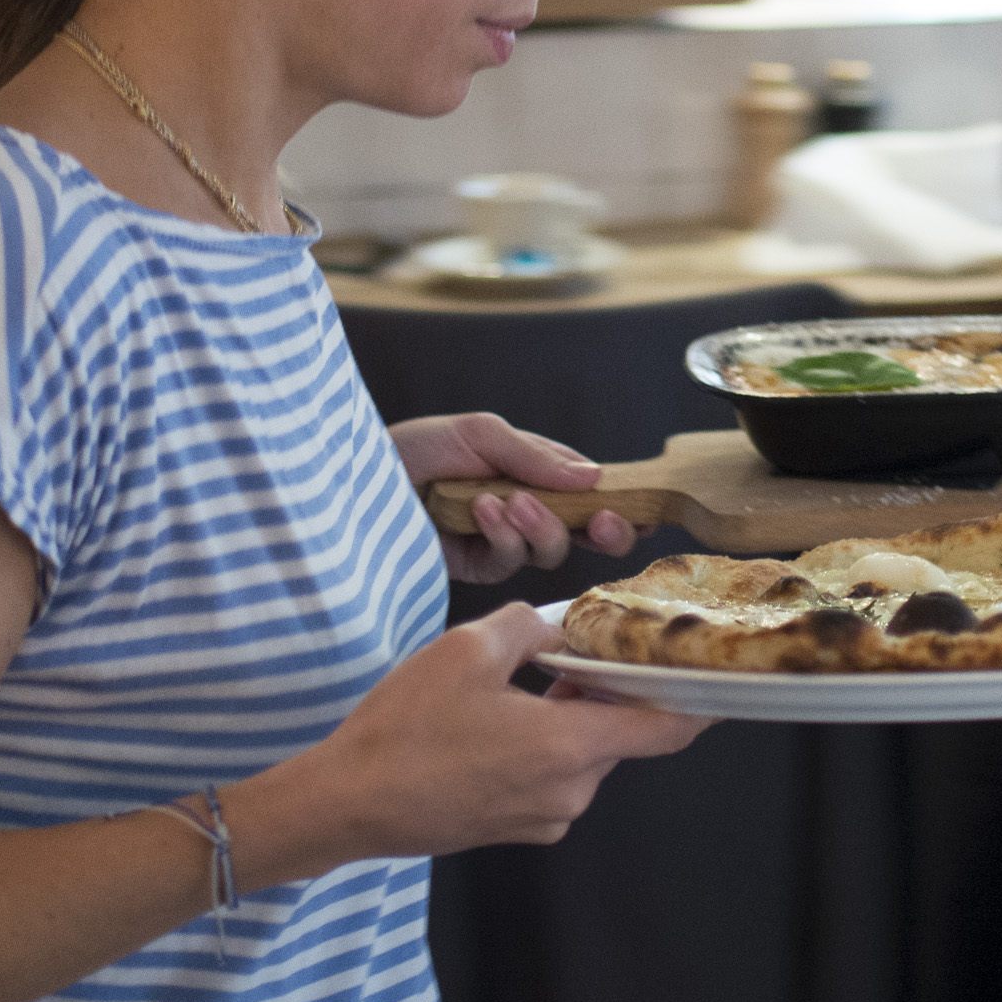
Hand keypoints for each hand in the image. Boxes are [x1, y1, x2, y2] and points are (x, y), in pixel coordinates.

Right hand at [260, 602, 706, 860]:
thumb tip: (556, 628)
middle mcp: (570, 792)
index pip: (667, 731)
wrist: (349, 803)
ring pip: (582, 754)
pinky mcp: (515, 828)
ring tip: (518, 684)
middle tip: (576, 651)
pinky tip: (494, 722)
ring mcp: (543, 817)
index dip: (700, 703)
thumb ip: (528, 625)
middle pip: (618, 734)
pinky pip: (551, 777)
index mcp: (570, 748)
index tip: (720, 680)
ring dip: (568, 716)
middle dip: (607, 692)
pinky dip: (541, 745)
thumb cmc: (404, 730)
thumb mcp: (466, 649)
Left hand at [392, 410, 635, 584]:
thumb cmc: (416, 447)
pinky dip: (503, 535)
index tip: (642, 509)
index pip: (587, 491)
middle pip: (583, 531)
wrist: (359, 480)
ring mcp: (499, 541)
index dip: (618, 502)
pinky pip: (509, 561)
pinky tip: (480, 511)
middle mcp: (522, 510)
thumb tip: (593, 477)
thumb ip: (536, 457)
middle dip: (603, 529)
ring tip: (509, 500)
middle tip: (605, 521)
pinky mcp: (473, 568)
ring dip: (540, 525)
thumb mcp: (480, 433)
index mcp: (531, 472)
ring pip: (550, 550)